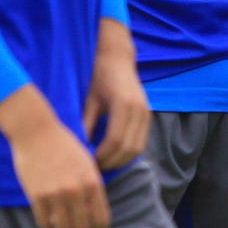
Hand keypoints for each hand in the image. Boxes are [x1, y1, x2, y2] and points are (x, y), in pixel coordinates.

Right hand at [0, 85, 109, 227]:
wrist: (37, 132)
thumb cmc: (64, 146)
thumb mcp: (87, 164)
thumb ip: (92, 188)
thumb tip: (94, 215)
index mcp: (93, 182)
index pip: (101, 218)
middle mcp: (76, 190)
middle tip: (76, 226)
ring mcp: (56, 194)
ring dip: (63, 227)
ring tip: (61, 219)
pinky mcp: (37, 196)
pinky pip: (44, 223)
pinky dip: (47, 222)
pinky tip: (48, 215)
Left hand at [84, 18, 149, 169]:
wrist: (118, 59)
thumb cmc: (99, 77)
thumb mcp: (88, 100)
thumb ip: (85, 124)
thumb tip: (79, 150)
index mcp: (123, 104)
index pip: (115, 140)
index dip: (102, 155)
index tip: (88, 163)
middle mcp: (139, 110)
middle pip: (129, 148)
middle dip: (111, 162)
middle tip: (94, 169)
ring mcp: (146, 113)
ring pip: (137, 148)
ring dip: (121, 160)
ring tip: (103, 164)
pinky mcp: (148, 115)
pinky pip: (141, 142)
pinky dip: (128, 152)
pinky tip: (113, 155)